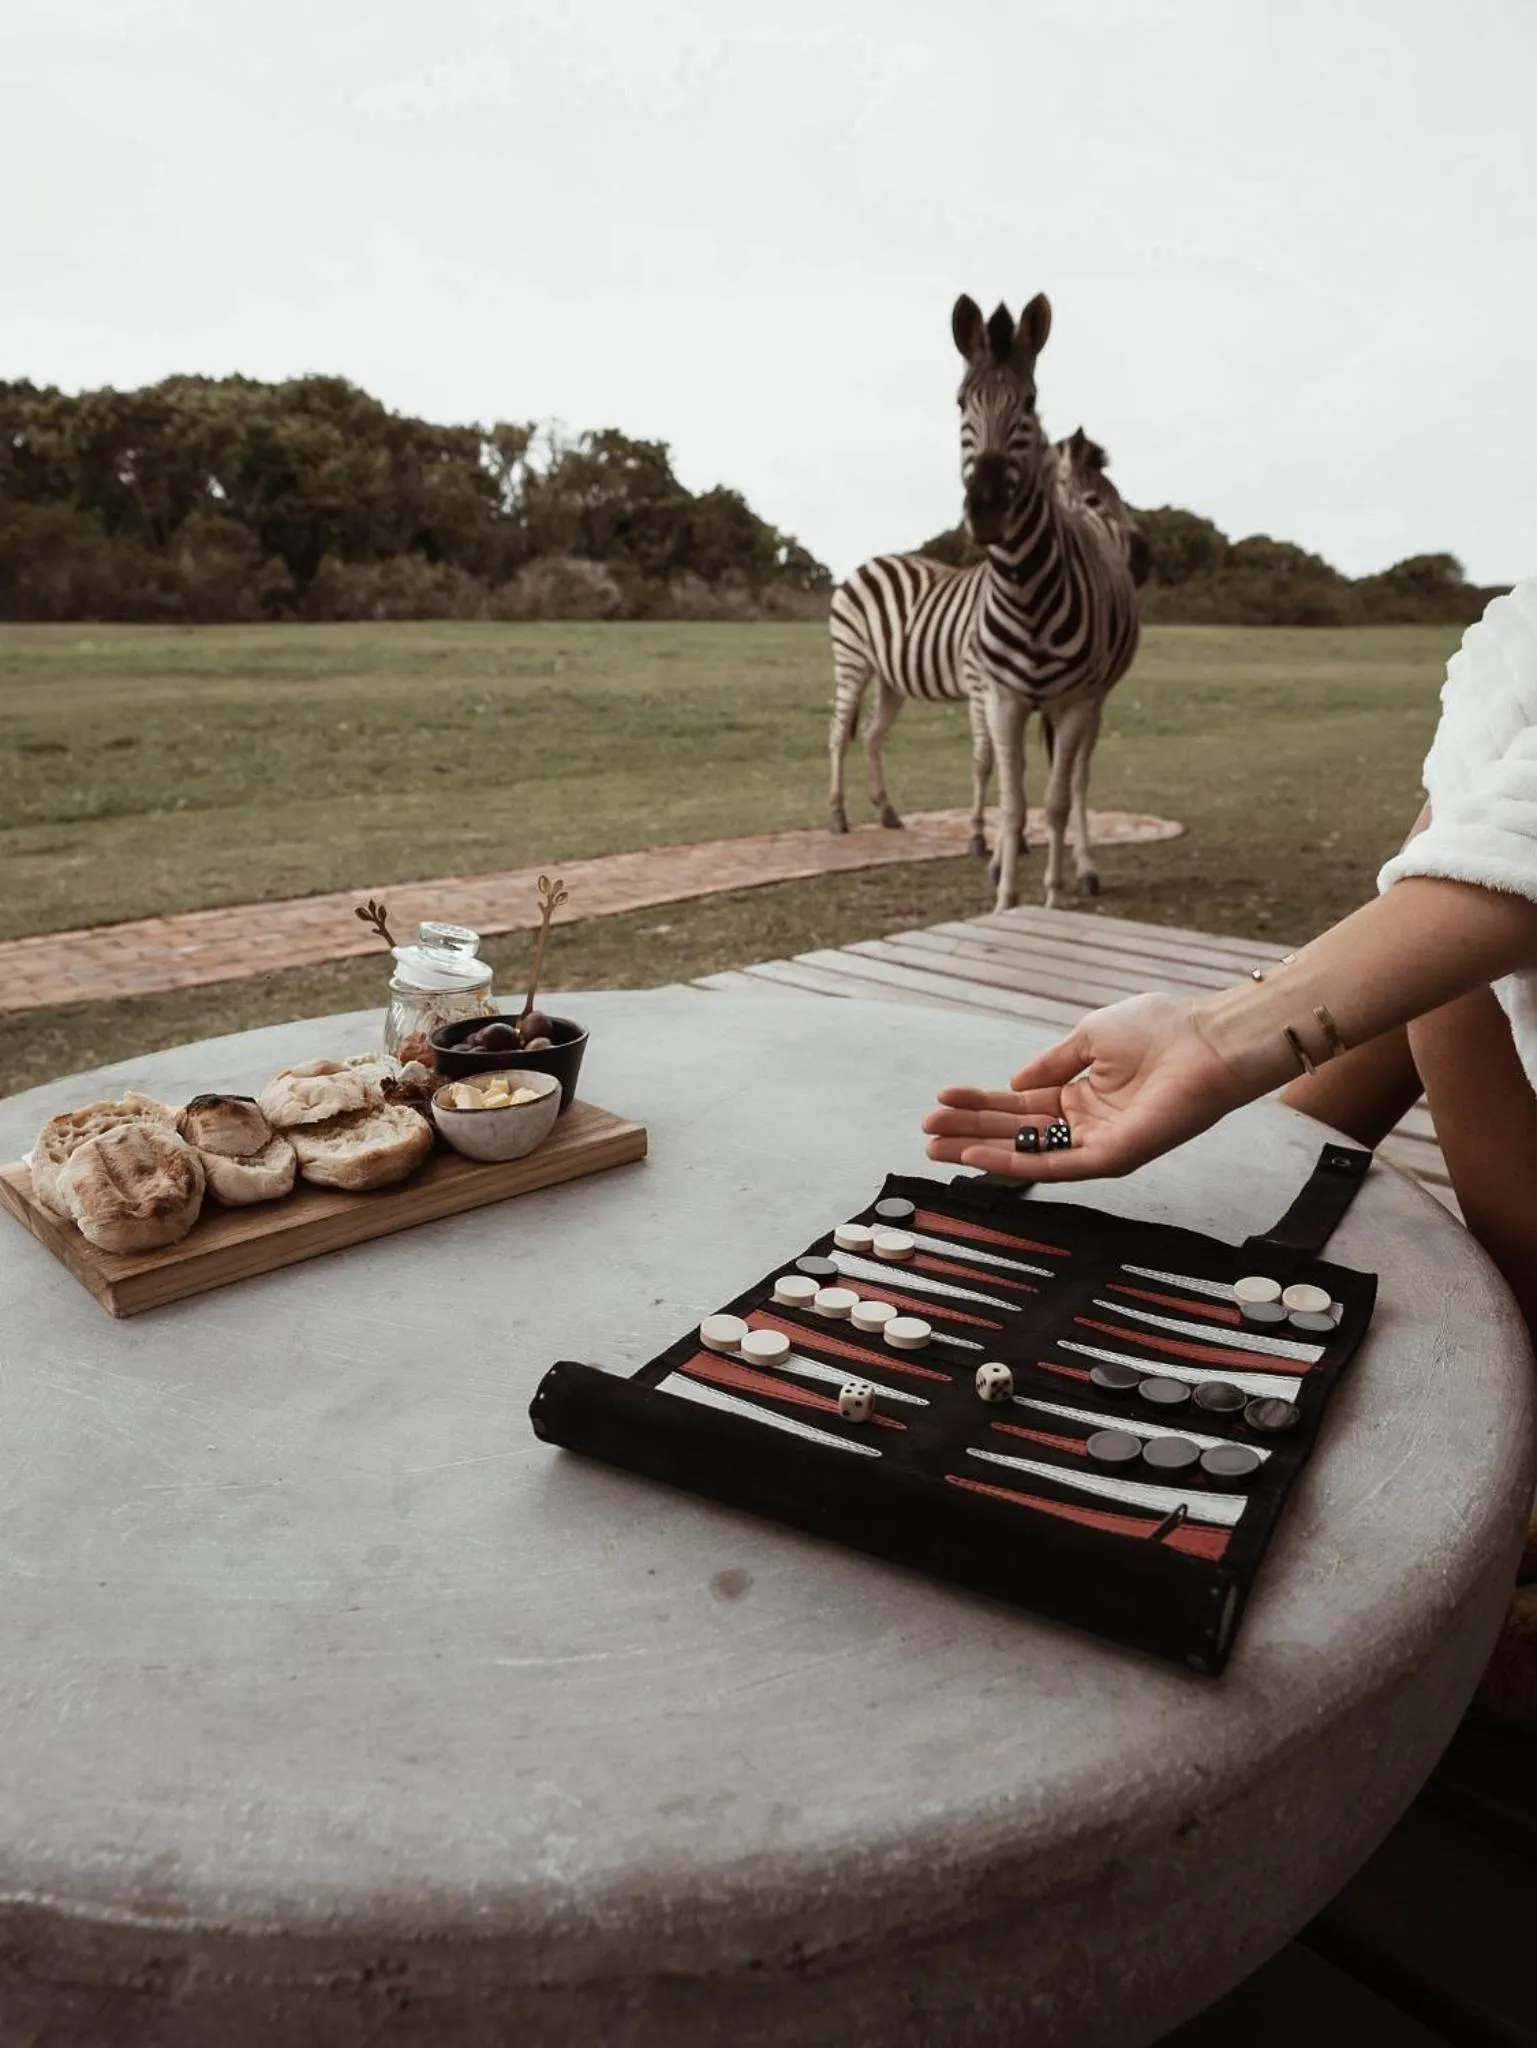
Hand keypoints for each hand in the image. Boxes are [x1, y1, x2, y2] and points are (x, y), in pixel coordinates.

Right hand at [922, 992, 1255, 1181]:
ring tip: (937, 1146)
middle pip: (1016, 1131)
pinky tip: (979, 1153)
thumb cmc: (1161, 1029)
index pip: (1020, 1105)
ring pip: (1028, 1152)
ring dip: (980, 1148)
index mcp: (1081, 1094)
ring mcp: (1098, 1143)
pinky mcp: (1112, 1157)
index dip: (980, 1102)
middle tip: (926, 1132)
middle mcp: (1086, 1124)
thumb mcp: (1091, 1037)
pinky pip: (1055, 1164)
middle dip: (969, 1129)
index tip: (941, 1099)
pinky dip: (1015, 1160)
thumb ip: (1051, 1064)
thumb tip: (1013, 1085)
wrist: (1207, 1040)